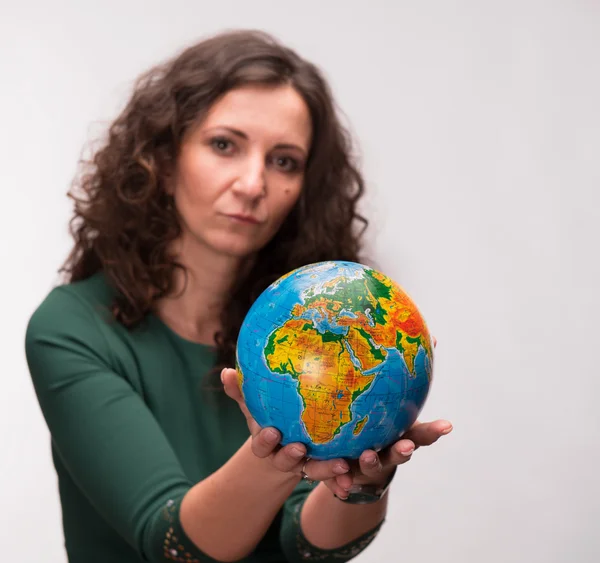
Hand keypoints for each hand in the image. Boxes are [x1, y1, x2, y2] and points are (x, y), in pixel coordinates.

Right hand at [221, 368, 350, 489]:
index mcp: (266, 444)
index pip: (262, 445)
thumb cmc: (266, 418)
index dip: (265, 441)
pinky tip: (349, 483)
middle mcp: (284, 458)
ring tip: (341, 465)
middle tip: (300, 448)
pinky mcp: (321, 469)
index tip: (272, 432)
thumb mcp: (253, 406)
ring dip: (326, 470)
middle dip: (291, 456)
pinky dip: (339, 481)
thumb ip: (240, 392)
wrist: (282, 444)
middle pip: (286, 461)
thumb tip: (225, 372)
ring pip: (313, 470)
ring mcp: (303, 465)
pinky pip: (331, 477)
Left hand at [336, 334, 451, 495]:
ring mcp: (368, 465)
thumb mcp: (390, 399)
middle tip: (406, 445)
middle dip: (404, 450)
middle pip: (400, 453)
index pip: (422, 432)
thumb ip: (406, 372)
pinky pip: (341, 476)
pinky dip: (342, 481)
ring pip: (372, 466)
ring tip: (367, 455)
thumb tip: (430, 336)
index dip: (435, 430)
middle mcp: (387, 451)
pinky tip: (339, 485)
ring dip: (372, 462)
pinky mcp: (345, 474)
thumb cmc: (376, 422)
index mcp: (400, 434)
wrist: (355, 462)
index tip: (447, 425)